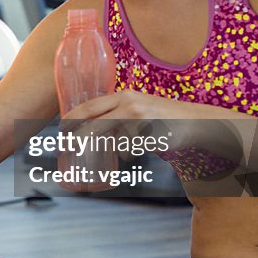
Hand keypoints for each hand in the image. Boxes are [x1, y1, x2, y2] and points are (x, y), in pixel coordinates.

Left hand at [62, 91, 243, 178]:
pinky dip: (126, 155)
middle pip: (91, 124)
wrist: (198, 122)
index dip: (69, 121)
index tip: (59, 134)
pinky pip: (129, 150)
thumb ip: (116, 119)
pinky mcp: (151, 133)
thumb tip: (89, 135)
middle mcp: (129, 103)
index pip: (87, 107)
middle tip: (67, 153)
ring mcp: (140, 118)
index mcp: (122, 96)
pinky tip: (131, 155)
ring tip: (97, 162)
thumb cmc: (163, 119)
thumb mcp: (137, 111)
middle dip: (76, 140)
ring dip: (101, 153)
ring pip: (109, 140)